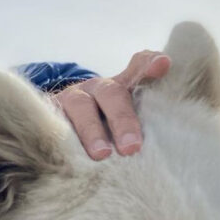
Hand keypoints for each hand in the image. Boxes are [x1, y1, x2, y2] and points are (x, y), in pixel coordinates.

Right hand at [52, 50, 170, 159]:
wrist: (63, 128)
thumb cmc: (109, 128)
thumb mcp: (131, 118)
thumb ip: (152, 114)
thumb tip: (170, 96)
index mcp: (123, 87)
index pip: (139, 69)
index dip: (149, 66)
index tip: (162, 65)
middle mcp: (97, 89)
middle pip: (112, 95)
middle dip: (123, 120)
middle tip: (132, 147)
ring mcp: (70, 100)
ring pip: (80, 107)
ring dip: (91, 131)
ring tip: (102, 155)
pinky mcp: (49, 115)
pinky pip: (53, 123)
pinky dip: (61, 137)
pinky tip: (69, 154)